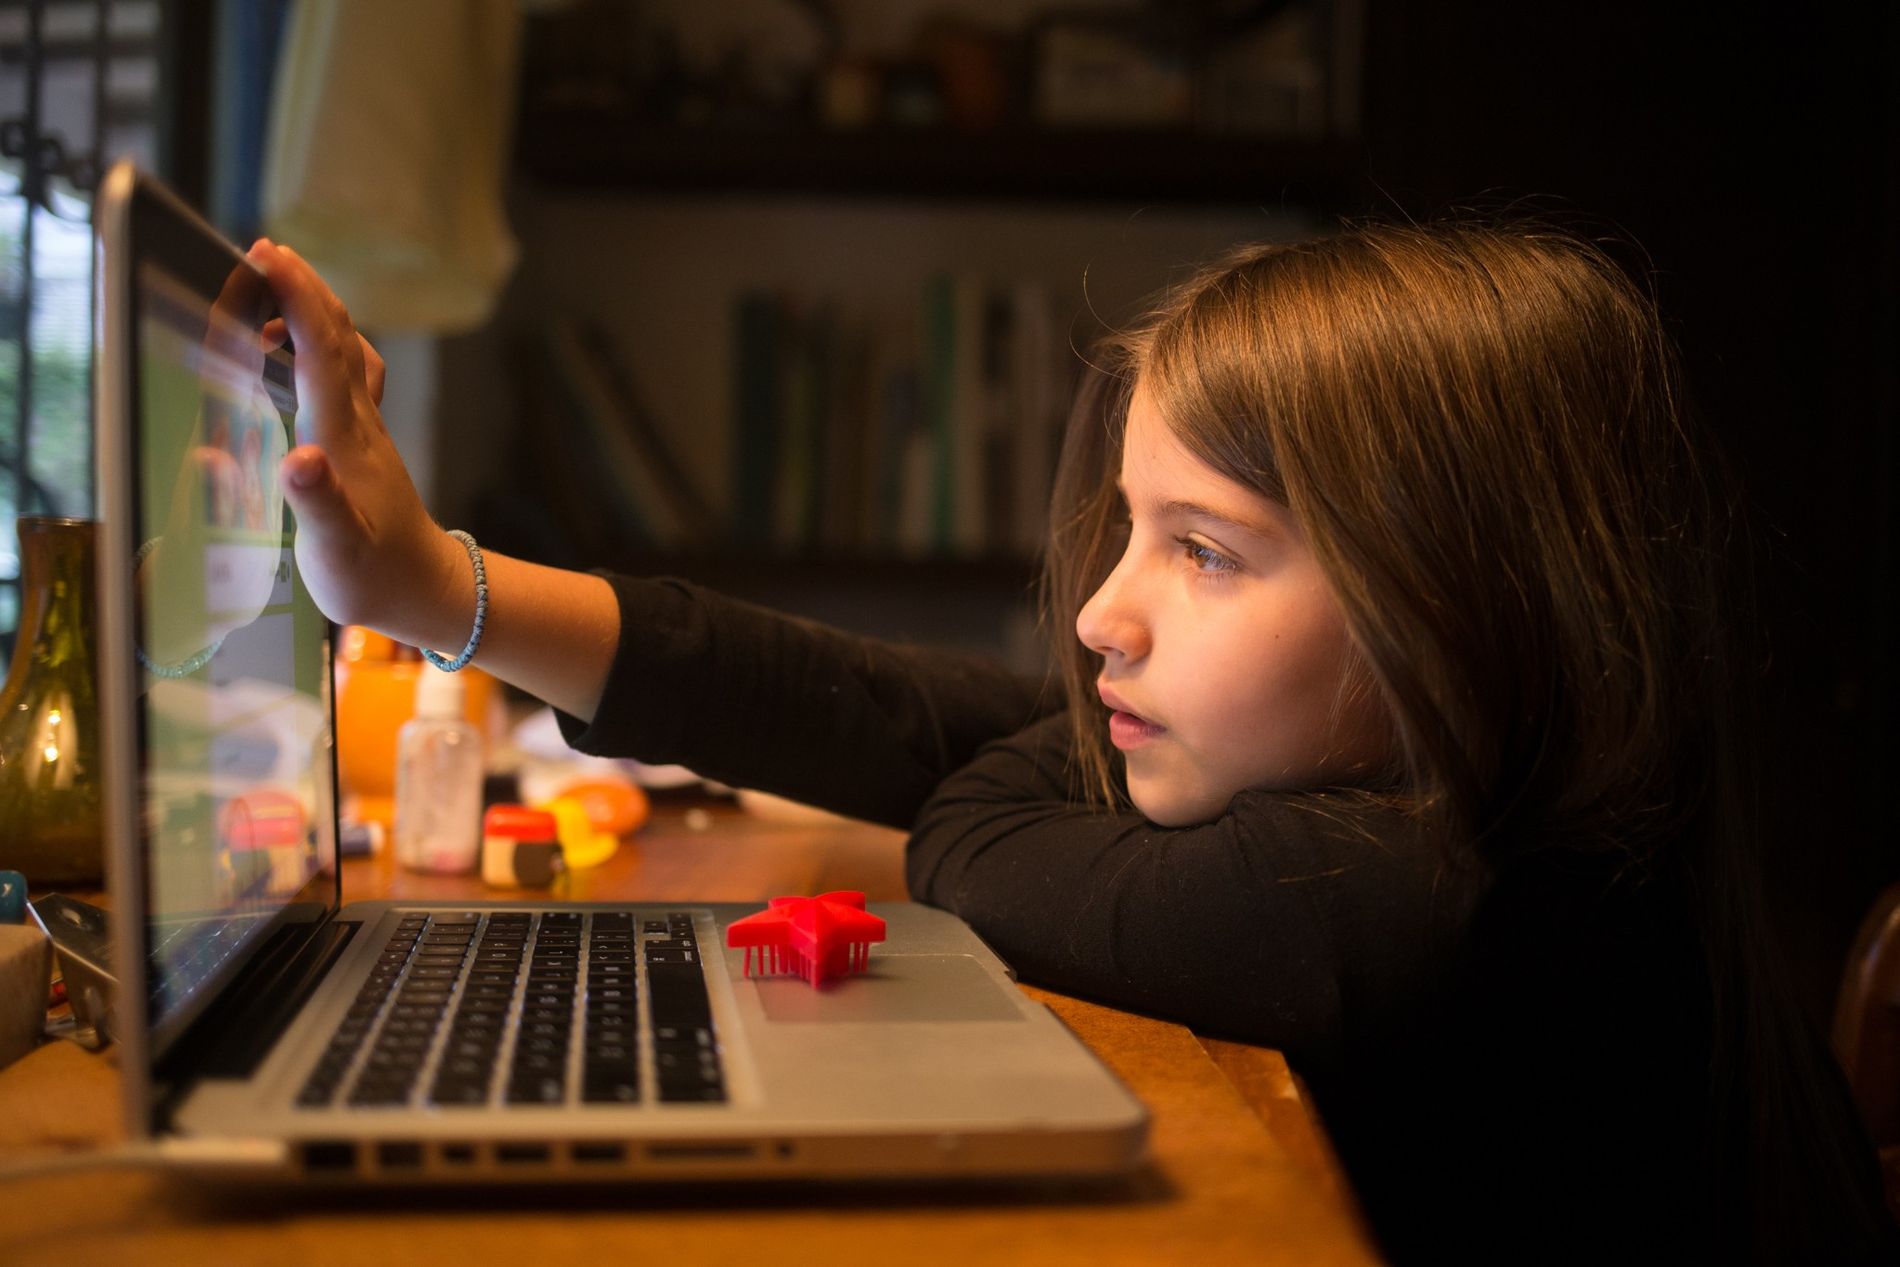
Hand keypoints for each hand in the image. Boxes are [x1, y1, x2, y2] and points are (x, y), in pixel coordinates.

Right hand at [251, 240, 468, 649]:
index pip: (319, 353)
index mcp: (342, 439)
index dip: (295, 300)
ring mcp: (365, 428)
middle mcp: (358, 422)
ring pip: (344, 350)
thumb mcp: (336, 548)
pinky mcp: (365, 440)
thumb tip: (296, 458)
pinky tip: (297, 352)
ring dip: (311, 312)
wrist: (424, 589)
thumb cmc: (373, 574)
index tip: (269, 255)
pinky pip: (345, 375)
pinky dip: (319, 347)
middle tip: (263, 250)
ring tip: (270, 291)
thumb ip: (315, 502)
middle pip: (335, 336)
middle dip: (302, 288)